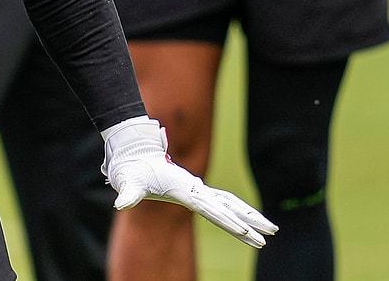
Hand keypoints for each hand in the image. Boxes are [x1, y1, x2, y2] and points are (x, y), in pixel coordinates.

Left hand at [102, 116, 278, 248]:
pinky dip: (236, 209)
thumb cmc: (131, 168)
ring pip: (230, 203)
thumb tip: (120, 203)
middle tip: (269, 236)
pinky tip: (245, 219)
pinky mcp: (193, 190)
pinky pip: (221, 201)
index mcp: (184, 189)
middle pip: (228, 207)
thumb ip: (127, 194)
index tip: (245, 230)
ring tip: (269, 230)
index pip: (210, 209)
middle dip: (249, 222)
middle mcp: (194, 188)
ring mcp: (196, 188)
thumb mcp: (128, 181)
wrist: (133, 151)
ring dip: (249, 215)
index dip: (228, 220)